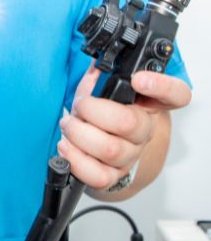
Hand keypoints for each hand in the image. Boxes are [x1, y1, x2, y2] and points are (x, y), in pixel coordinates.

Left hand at [57, 62, 190, 189]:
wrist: (97, 153)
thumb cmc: (98, 117)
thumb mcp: (98, 90)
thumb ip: (97, 76)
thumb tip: (94, 63)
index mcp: (147, 105)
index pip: (175, 95)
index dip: (161, 86)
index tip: (138, 79)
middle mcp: (144, 132)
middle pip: (130, 123)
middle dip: (93, 111)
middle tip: (79, 106)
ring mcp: (129, 156)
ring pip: (110, 149)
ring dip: (79, 134)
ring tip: (68, 125)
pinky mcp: (112, 176)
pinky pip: (97, 175)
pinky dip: (75, 159)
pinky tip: (65, 146)